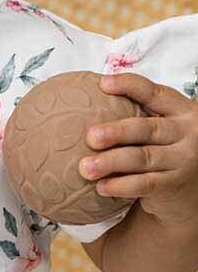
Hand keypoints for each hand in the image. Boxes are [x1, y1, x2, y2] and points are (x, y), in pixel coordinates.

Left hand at [78, 73, 197, 225]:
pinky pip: (145, 184)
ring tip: (86, 167)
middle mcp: (184, 133)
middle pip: (147, 129)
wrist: (191, 184)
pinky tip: (101, 187)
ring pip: (143, 158)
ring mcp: (182, 159)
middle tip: (91, 137)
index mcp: (179, 111)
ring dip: (111, 162)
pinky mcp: (173, 184)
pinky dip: (121, 185)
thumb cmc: (167, 147)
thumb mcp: (160, 126)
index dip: (130, 86)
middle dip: (117, 132)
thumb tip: (84, 102)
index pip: (154, 94)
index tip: (103, 84)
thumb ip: (136, 115)